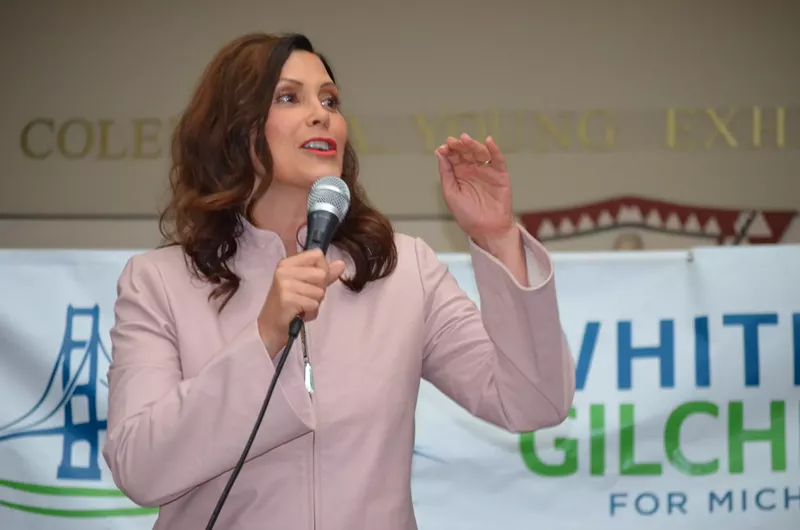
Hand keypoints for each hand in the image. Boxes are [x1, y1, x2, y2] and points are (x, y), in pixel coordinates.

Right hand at [257, 249, 345, 355]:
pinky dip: (310, 313)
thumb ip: (324, 275)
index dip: (323, 269)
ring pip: (319, 291)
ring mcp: (284, 284)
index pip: (317, 254)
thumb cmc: (289, 305)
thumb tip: (341, 264)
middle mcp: (284, 270)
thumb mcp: (307, 286)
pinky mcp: (287, 299)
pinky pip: (313, 304)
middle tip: (306, 297)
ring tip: (301, 306)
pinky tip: (299, 314)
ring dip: (315, 303)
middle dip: (320, 290)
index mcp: (288, 263)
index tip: (314, 282)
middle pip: (322, 274)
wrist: (270, 327)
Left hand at [434, 133, 516, 248]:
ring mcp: (487, 171)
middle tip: (452, 142)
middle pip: (465, 152)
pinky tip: (489, 142)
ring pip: (480, 152)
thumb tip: (439, 154)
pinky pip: (497, 159)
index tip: (443, 148)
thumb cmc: (468, 215)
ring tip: (465, 140)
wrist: (487, 230)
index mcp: (459, 174)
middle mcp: (473, 170)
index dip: (448, 150)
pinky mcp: (500, 174)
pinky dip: (494, 150)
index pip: (453, 157)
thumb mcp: (450, 194)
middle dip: (459, 145)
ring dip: (472, 145)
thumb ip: (446, 174)